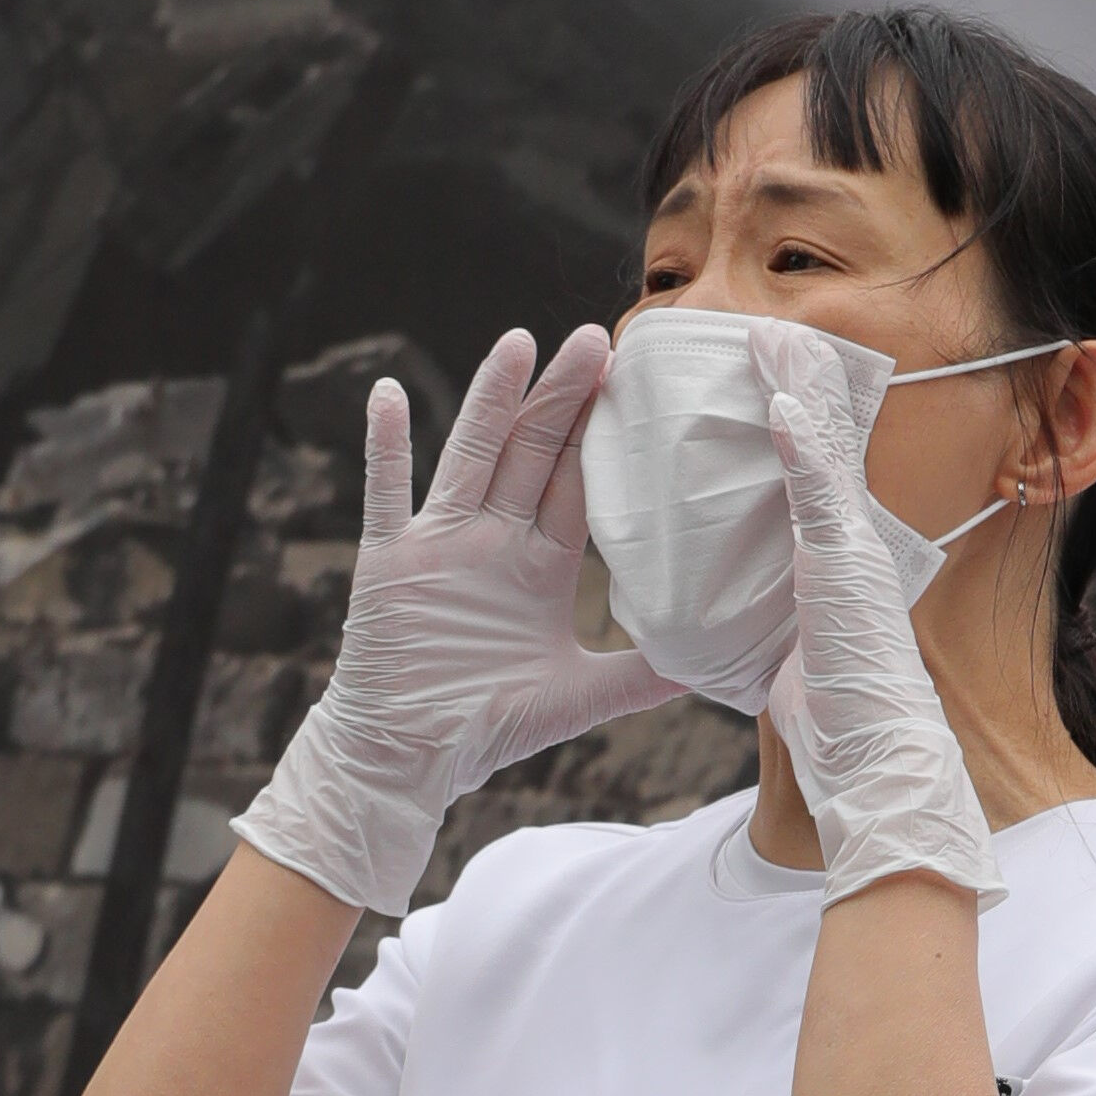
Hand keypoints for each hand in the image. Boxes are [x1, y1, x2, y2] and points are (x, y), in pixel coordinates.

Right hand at [234, 327, 674, 916]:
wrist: (407, 757)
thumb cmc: (484, 726)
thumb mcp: (577, 697)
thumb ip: (639, 677)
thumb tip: (710, 670)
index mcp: (536, 563)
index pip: (574, 483)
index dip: (598, 434)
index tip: (628, 379)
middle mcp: (491, 541)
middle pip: (531, 453)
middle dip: (562, 398)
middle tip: (595, 338)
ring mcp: (439, 545)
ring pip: (471, 455)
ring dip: (493, 399)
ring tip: (520, 342)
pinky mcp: (390, 563)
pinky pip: (386, 495)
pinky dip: (386, 447)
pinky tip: (388, 393)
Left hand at [757, 333, 1003, 908]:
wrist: (877, 761)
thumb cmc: (839, 724)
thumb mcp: (795, 658)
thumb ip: (775, 625)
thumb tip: (732, 624)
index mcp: (839, 561)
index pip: (812, 477)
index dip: (792, 425)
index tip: (764, 378)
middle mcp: (854, 544)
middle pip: (822, 447)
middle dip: (796, 386)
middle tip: (763, 330)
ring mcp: (854, 550)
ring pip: (822, 452)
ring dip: (796, 389)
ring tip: (766, 334)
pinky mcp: (846, 565)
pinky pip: (817, 490)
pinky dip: (798, 442)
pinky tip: (776, 398)